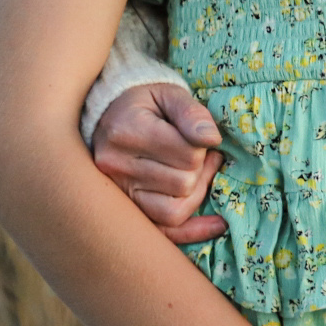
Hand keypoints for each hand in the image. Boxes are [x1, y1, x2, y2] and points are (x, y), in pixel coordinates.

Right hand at [92, 83, 225, 243]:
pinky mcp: (125, 209)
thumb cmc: (144, 103)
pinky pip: (161, 231)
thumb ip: (192, 113)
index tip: (202, 138)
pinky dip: (191, 231)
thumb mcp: (169, 94)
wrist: (109, 116)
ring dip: (196, 192)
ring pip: (175, 210)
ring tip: (196, 171)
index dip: (204, 147)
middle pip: (183, 183)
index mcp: (127, 132)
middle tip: (201, 154)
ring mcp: (117, 192)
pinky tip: (217, 225)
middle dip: (201, 169)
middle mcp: (116, 166)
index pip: (187, 154)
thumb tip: (211, 139)